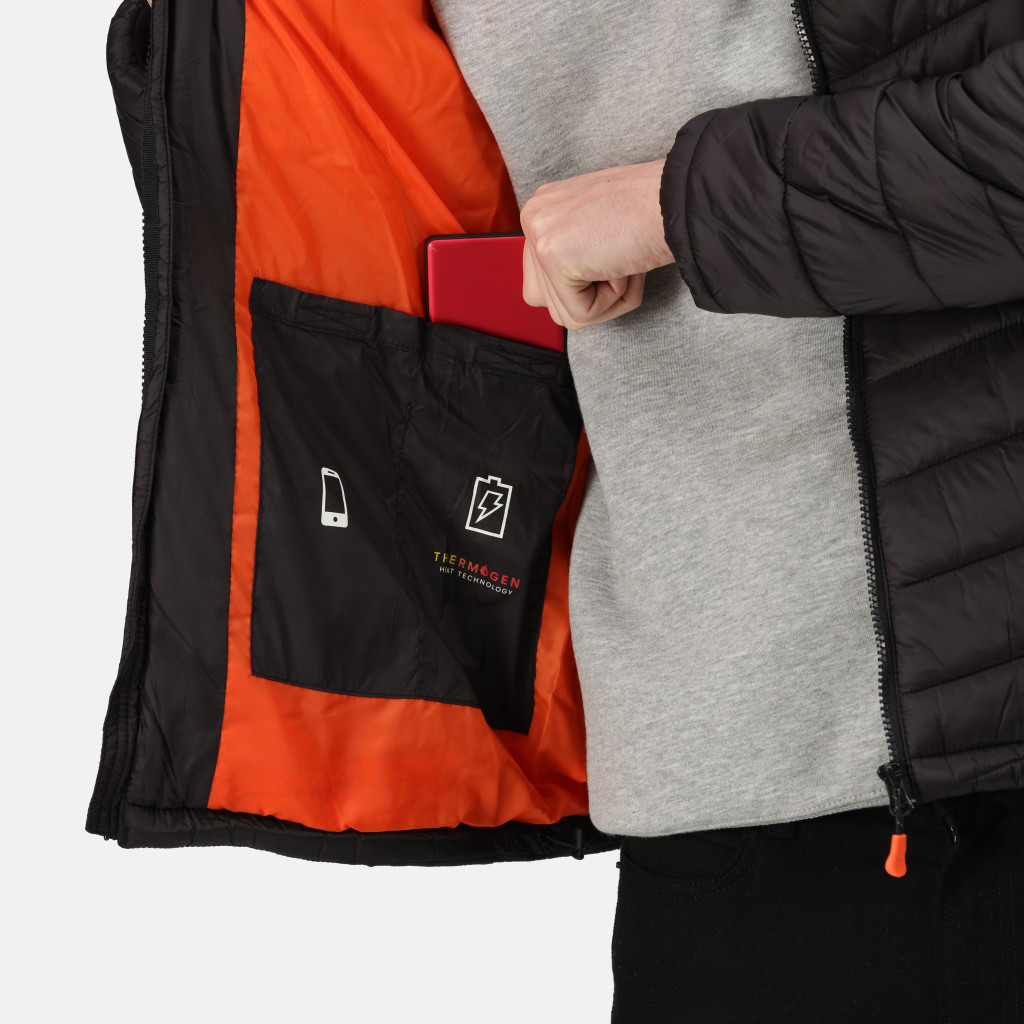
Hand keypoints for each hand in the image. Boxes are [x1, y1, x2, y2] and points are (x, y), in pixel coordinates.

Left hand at [520, 159, 675, 329]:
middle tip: (621, 262)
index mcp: (545, 209)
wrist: (677, 200)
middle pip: (546, 299)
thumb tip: (568, 288)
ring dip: (603, 301)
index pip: (543, 277)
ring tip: (622, 263)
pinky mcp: (552, 255)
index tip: (613, 256)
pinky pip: (579, 313)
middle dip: (589, 296)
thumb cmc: (652, 213)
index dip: (585, 283)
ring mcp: (539, 235)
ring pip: (562, 312)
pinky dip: (610, 302)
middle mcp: (534, 217)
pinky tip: (622, 265)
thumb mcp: (601, 231)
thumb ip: (575, 254)